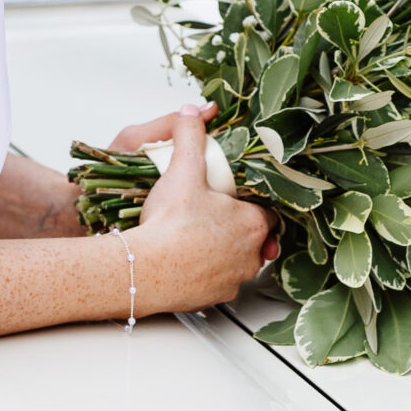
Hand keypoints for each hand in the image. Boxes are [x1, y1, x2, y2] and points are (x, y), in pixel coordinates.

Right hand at [122, 105, 274, 312]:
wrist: (143, 270)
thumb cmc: (169, 224)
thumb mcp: (181, 170)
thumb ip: (189, 135)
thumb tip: (192, 112)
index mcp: (252, 223)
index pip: (267, 211)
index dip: (251, 202)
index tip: (235, 197)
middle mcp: (250, 256)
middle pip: (255, 238)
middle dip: (239, 226)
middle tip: (214, 213)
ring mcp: (233, 280)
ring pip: (238, 262)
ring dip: (225, 251)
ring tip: (199, 235)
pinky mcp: (214, 298)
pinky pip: (218, 282)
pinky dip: (207, 272)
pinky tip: (187, 260)